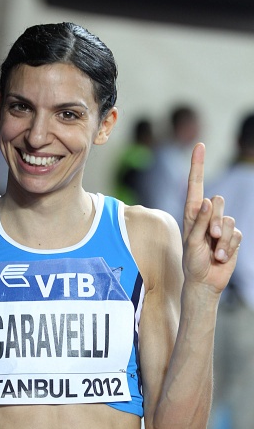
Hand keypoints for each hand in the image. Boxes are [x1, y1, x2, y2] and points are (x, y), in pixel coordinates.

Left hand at [182, 143, 241, 292]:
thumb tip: (207, 200)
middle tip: (211, 236)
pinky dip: (229, 247)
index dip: (198, 166)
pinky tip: (221, 257)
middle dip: (216, 219)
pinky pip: (237, 234)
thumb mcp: (192, 243)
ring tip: (215, 252)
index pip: (196, 186)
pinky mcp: (232, 237)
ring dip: (223, 238)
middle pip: (218, 201)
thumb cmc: (192, 263)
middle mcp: (206, 217)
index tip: (199, 146)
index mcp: (191, 214)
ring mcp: (220, 226)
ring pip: (229, 219)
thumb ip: (199, 222)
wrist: (205, 282)